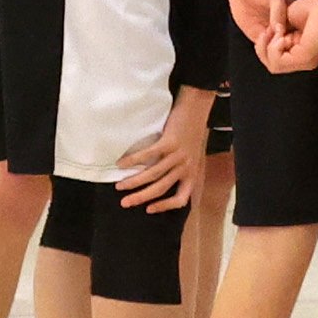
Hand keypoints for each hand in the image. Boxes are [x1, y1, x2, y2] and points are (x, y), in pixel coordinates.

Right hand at [116, 93, 210, 209]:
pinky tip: (121, 163)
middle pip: (161, 188)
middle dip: (141, 197)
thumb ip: (181, 171)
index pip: (181, 199)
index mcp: (193, 173)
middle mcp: (186, 166)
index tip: (148, 209)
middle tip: (124, 203)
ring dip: (133, 182)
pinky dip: (133, 160)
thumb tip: (160, 184)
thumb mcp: (192, 157)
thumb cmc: (192, 133)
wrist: (197, 108)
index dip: (165, 206)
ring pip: (153, 174)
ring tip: (120, 186)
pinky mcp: (170, 141)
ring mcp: (178, 155)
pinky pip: (148, 155)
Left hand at [227, 0, 290, 55]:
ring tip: (267, 43)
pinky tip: (260, 43)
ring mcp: (270, 31)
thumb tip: (280, 30)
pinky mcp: (257, 34)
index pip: (298, 32)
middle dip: (284, 49)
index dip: (295, 39)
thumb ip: (279, 9)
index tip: (289, 41)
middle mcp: (283, 25)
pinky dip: (262, 50)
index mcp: (292, 15)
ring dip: (272, 51)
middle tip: (277, 45)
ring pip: (275, 48)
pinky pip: (262, 47)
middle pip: (288, 44)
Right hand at [272, 0, 317, 74]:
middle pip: (273, 66)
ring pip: (274, 66)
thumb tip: (268, 38)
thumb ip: (277, 32)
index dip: (265, 46)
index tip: (267, 30)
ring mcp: (306, 62)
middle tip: (267, 32)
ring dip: (269, 47)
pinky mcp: (306, 59)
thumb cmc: (313, 7)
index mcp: (300, 52)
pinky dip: (274, 48)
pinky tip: (281, 35)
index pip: (275, 61)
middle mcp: (304, 61)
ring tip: (277, 32)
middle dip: (263, 48)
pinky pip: (279, 62)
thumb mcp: (288, 20)